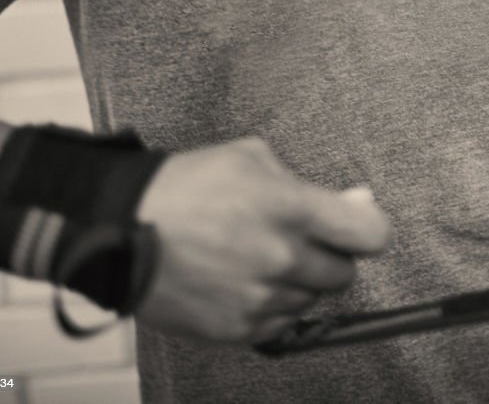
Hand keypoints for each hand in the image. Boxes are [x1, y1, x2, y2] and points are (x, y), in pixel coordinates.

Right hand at [133, 137, 390, 342]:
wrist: (117, 228)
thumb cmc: (185, 185)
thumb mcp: (250, 158)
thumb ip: (309, 183)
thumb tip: (359, 201)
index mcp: (290, 208)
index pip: (371, 234)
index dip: (368, 228)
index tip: (356, 226)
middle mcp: (281, 258)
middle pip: (344, 273)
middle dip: (328, 256)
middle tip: (298, 241)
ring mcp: (259, 298)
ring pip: (311, 300)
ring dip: (297, 283)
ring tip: (258, 260)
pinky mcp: (236, 329)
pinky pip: (280, 326)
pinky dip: (270, 308)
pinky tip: (243, 283)